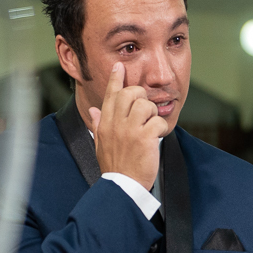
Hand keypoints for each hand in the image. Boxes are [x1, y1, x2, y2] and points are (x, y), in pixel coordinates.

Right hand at [88, 62, 166, 189]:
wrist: (123, 186)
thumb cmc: (115, 167)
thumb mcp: (101, 145)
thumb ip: (98, 124)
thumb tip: (93, 110)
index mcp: (105, 124)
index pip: (110, 95)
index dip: (115, 79)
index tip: (119, 66)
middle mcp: (116, 124)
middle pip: (130, 93)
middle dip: (141, 96)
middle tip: (144, 109)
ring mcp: (130, 130)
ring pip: (146, 105)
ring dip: (152, 114)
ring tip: (150, 127)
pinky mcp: (145, 138)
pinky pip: (157, 121)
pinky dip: (160, 128)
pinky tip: (155, 139)